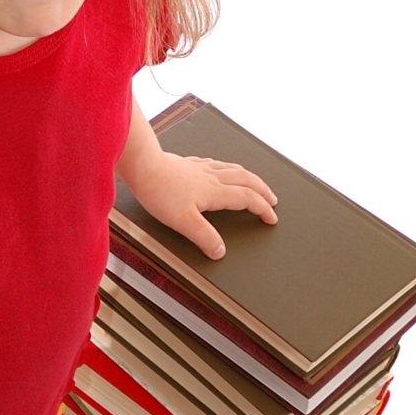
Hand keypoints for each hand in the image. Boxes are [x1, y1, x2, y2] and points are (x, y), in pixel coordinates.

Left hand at [134, 152, 277, 260]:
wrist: (143, 166)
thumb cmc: (159, 192)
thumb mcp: (184, 221)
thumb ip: (204, 237)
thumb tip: (220, 251)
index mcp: (215, 191)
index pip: (247, 199)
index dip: (262, 209)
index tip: (271, 218)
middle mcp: (212, 177)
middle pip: (247, 180)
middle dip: (263, 191)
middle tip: (272, 199)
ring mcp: (201, 169)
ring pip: (234, 169)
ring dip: (249, 177)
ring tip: (255, 182)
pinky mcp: (188, 164)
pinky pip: (217, 164)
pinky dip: (228, 168)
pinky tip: (221, 169)